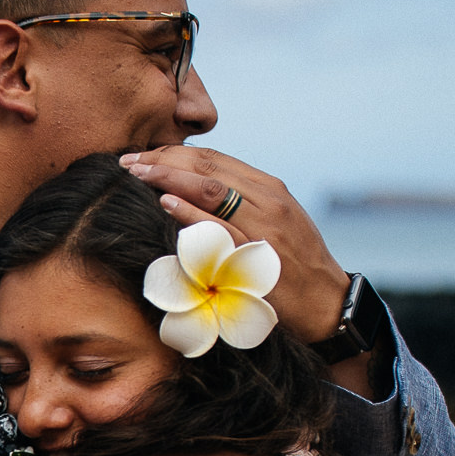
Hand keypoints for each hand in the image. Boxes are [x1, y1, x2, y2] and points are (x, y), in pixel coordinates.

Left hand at [119, 148, 353, 353]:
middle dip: (164, 159)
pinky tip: (165, 202)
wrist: (326, 302)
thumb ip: (240, 206)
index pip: (214, 159)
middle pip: (208, 166)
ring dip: (169, 177)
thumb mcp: (272, 224)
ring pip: (212, 188)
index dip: (174, 153)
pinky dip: (191, 211)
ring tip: (137, 173)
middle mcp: (268, 199)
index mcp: (268, 188)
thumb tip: (194, 193)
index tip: (143, 155)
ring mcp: (265, 224)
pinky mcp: (259, 252)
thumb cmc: (292, 266)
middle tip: (128, 160)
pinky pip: (220, 227)